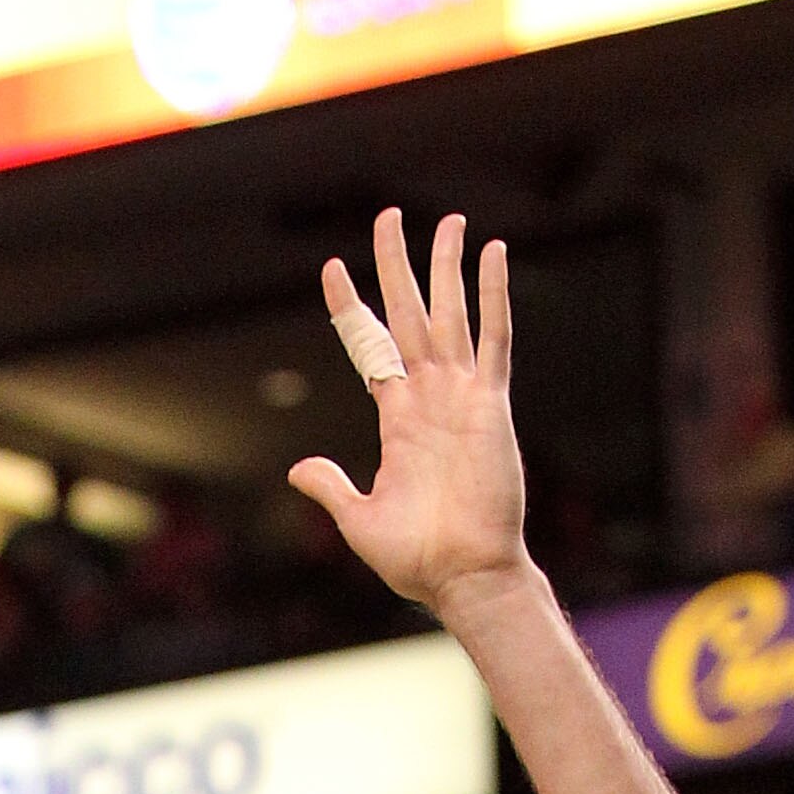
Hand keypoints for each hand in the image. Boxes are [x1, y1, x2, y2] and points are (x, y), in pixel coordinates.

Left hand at [288, 210, 530, 622]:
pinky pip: (493, 339)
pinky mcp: (491, 404)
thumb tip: (298, 468)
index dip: (351, 308)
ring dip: (447, 266)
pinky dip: (494, 296)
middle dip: (396, 265)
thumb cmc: (418, 560)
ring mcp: (461, 396)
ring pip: (451, 314)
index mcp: (397, 419)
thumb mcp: (359, 520)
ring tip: (448, 220)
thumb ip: (332, 487)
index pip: (370, 348)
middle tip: (387, 215)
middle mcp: (429, 397)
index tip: (331, 269)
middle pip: (409, 314)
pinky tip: (494, 255)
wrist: (463, 577)